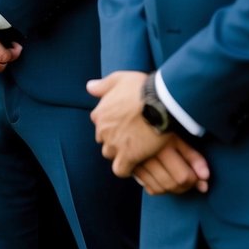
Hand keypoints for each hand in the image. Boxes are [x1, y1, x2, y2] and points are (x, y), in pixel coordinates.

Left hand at [87, 71, 209, 190]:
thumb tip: (90, 87)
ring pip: (110, 154)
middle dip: (114, 139)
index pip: (99, 122)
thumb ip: (103, 85)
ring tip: (135, 149)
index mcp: (100, 113)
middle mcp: (103, 130)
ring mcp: (114, 144)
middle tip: (131, 136)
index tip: (123, 123)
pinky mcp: (128, 157)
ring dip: (119, 153)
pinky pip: (120, 170)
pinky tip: (136, 163)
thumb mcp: (119, 79)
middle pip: (103, 139)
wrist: (159, 102)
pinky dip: (126, 168)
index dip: (111, 123)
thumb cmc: (141, 88)